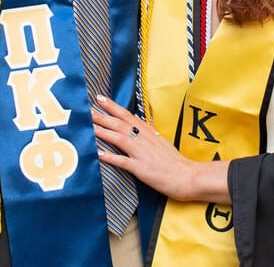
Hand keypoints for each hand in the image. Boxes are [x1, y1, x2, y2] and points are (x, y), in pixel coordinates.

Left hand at [91, 95, 230, 203]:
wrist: (188, 176)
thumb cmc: (174, 161)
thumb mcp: (159, 141)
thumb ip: (146, 134)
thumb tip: (135, 126)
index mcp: (147, 131)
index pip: (126, 115)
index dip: (112, 106)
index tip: (99, 98)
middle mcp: (143, 139)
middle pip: (119, 123)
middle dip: (101, 115)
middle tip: (86, 108)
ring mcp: (142, 153)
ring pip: (119, 138)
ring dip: (102, 131)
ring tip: (88, 126)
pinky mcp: (142, 168)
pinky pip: (123, 162)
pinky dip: (110, 157)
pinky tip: (98, 154)